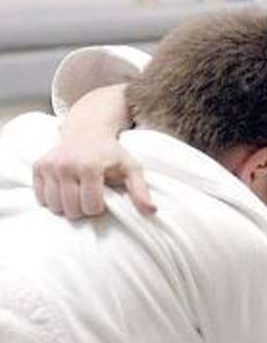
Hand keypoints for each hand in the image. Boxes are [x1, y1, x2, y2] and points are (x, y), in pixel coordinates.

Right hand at [32, 137, 155, 218]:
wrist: (88, 131)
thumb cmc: (112, 153)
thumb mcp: (131, 169)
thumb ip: (140, 191)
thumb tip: (152, 211)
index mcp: (89, 166)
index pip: (91, 207)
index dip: (99, 208)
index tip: (104, 198)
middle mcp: (66, 165)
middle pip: (72, 209)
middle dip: (83, 209)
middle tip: (90, 196)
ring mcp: (49, 165)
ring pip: (55, 206)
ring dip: (67, 207)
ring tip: (78, 194)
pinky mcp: (38, 166)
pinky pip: (41, 198)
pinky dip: (52, 200)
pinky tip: (65, 190)